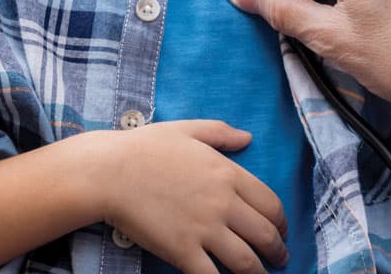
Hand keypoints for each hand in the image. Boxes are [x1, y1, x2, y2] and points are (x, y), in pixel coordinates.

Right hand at [89, 120, 287, 273]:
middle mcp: (222, 203)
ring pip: (247, 262)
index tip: (281, 232)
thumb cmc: (144, 148)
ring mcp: (203, 229)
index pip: (271, 204)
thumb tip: (247, 137)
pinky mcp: (182, 251)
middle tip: (279, 259)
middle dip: (278, 252)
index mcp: (227, 173)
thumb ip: (221, 133)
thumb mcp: (187, 129)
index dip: (282, 224)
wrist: (108, 172)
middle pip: (266, 236)